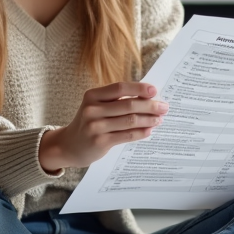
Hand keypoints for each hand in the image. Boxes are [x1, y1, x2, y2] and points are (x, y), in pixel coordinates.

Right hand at [39, 82, 168, 172]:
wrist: (69, 145)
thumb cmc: (89, 122)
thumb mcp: (96, 106)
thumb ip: (116, 101)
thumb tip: (148, 98)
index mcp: (92, 95)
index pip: (120, 88)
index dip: (139, 88)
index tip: (154, 91)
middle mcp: (92, 109)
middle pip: (128, 105)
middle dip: (150, 106)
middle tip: (164, 107)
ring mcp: (95, 126)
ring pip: (130, 121)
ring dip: (148, 119)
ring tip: (159, 119)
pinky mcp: (100, 142)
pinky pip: (126, 136)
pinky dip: (140, 133)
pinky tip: (149, 131)